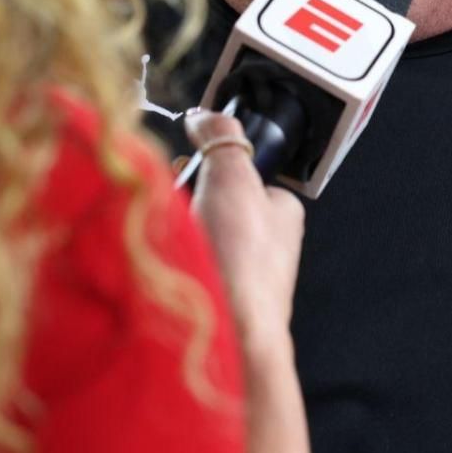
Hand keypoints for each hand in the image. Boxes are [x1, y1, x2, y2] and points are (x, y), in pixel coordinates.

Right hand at [183, 108, 306, 358]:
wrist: (230, 336)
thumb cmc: (242, 260)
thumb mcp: (234, 177)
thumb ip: (222, 140)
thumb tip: (207, 116)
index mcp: (284, 210)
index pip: (242, 174)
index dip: (210, 167)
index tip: (188, 168)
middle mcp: (269, 244)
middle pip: (214, 205)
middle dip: (189, 203)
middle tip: (178, 211)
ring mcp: (243, 276)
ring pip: (196, 238)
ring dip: (176, 235)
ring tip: (172, 243)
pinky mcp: (218, 303)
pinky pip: (186, 270)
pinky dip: (172, 265)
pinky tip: (167, 270)